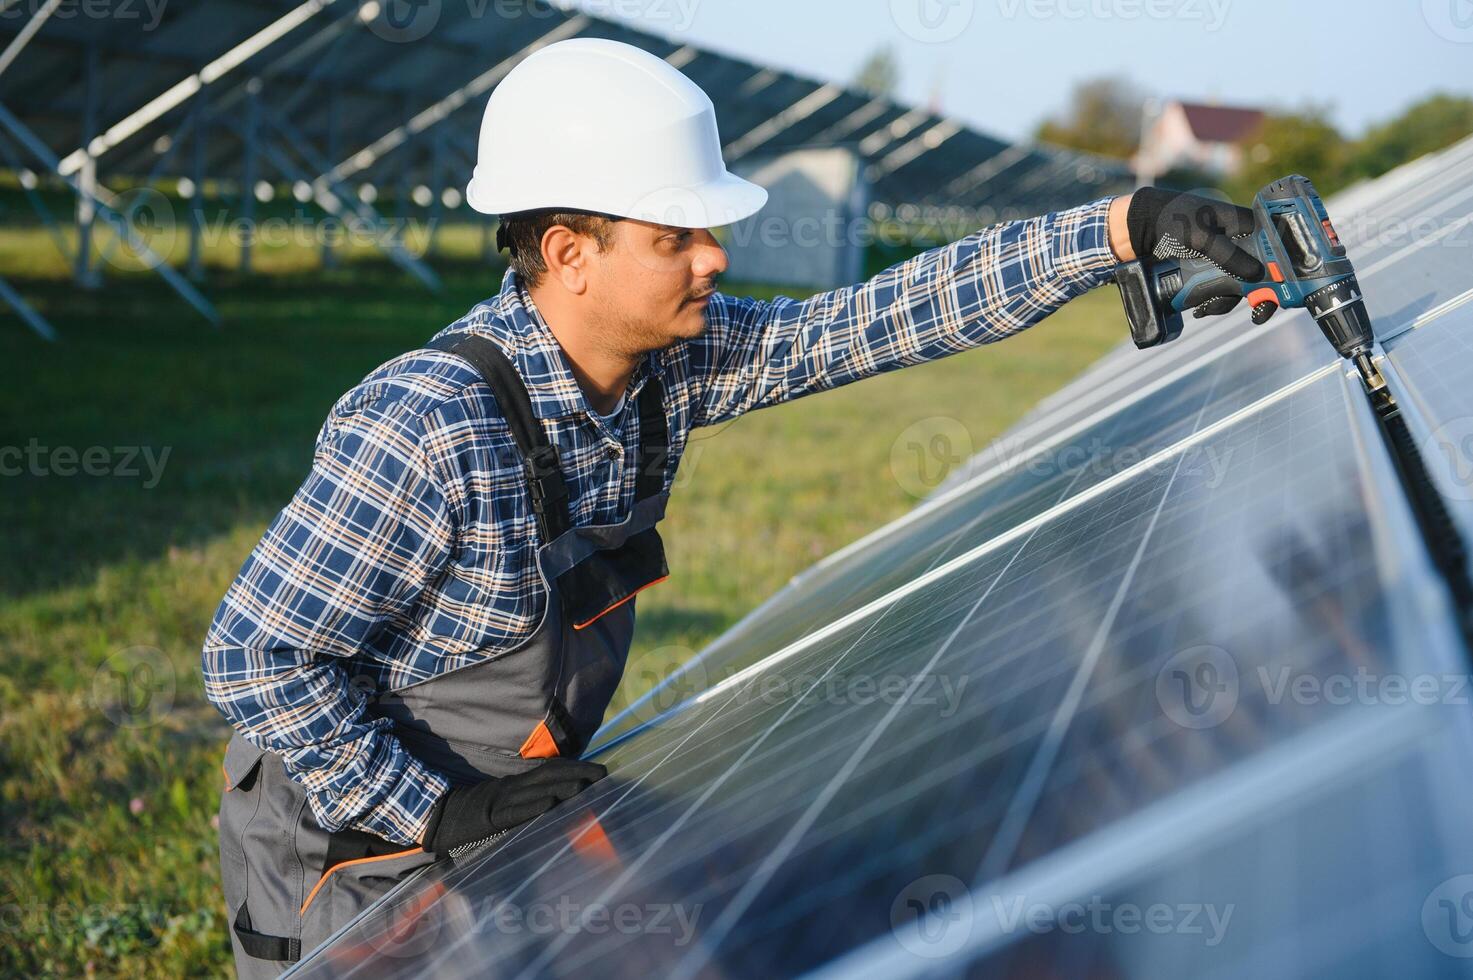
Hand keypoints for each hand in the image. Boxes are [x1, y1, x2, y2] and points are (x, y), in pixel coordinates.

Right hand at [423, 758, 606, 853]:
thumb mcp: (503, 804)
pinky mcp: (489, 816)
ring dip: (562, 787)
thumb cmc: (471, 816)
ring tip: (586, 785)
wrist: (436, 819)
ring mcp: (501, 800)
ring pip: (536, 790)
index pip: (550, 770)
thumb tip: (557, 802)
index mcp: (516, 784)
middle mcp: (512, 787)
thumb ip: (526, 802)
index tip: (600, 770)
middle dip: (578, 772)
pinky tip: (550, 805)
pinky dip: (533, 807)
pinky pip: (514, 812)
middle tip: (604, 774)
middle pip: (549, 774)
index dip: (576, 767)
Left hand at [1121, 187, 1268, 319]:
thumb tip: (1257, 275)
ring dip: (1226, 300)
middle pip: (1258, 271)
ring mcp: (1222, 256)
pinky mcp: (1207, 269)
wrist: (1140, 228)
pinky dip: (1212, 300)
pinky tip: (1199, 308)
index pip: (1274, 246)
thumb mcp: (1202, 238)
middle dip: (1256, 292)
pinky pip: (1218, 288)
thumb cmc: (1172, 221)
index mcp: (1243, 224)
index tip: (1282, 289)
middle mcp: (1237, 241)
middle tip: (1258, 313)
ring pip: (1237, 284)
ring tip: (1207, 308)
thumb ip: (1228, 255)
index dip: (1282, 268)